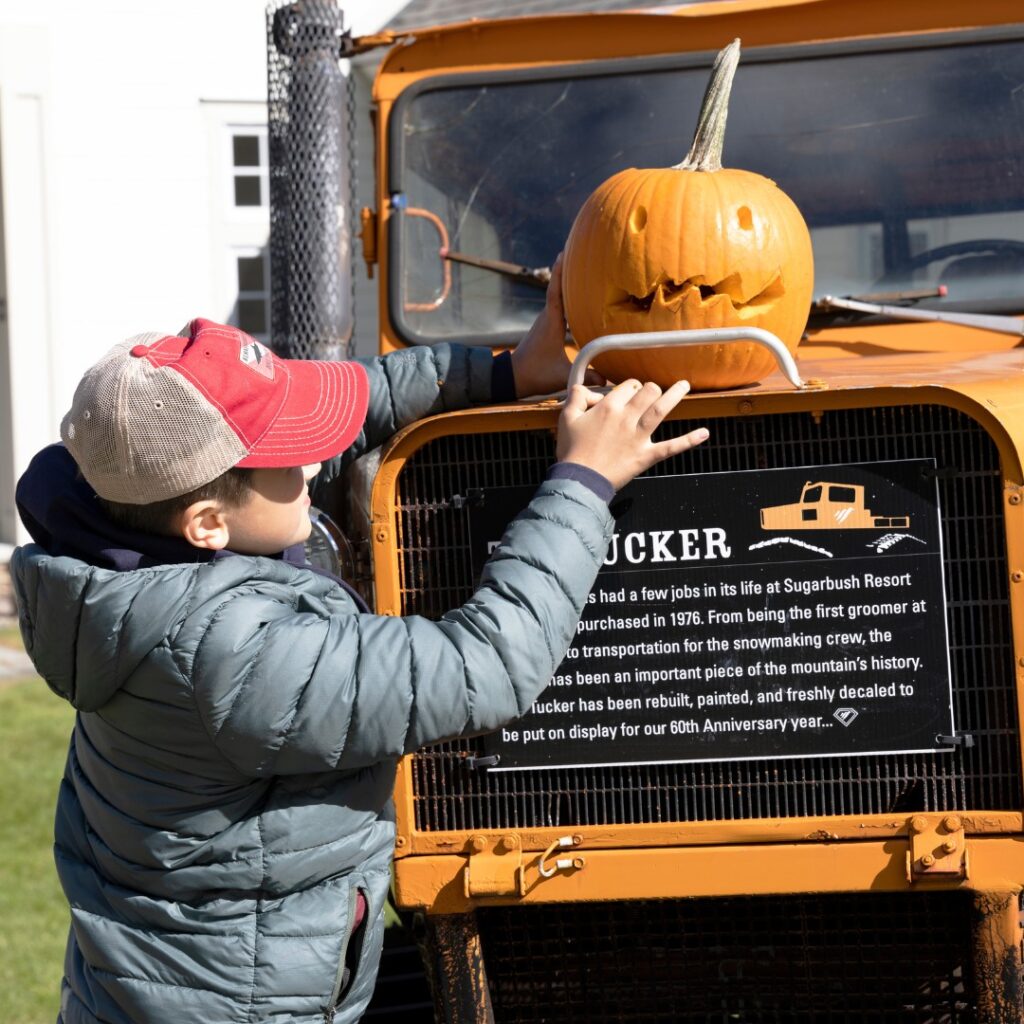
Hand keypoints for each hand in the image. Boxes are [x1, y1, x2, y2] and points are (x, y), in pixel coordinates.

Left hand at [510, 254, 601, 397]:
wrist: (514, 377)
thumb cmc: (535, 374)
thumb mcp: (561, 376)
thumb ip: (584, 376)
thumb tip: (607, 380)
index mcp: (551, 322)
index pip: (556, 292)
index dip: (560, 273)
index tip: (564, 252)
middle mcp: (547, 317)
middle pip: (558, 286)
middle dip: (566, 268)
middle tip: (576, 247)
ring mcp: (546, 320)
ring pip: (557, 294)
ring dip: (566, 279)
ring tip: (580, 264)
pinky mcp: (547, 326)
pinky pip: (558, 304)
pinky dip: (565, 293)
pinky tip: (575, 292)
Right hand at [556, 380, 708, 490]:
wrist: (580, 480)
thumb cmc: (572, 451)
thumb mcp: (566, 418)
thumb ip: (576, 397)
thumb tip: (586, 389)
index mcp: (608, 408)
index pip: (626, 386)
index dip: (627, 388)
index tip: (625, 396)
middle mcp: (626, 418)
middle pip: (647, 391)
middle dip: (650, 388)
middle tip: (650, 392)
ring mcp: (638, 437)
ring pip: (661, 409)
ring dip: (675, 395)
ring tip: (684, 385)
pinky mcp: (646, 456)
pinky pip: (671, 447)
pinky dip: (689, 441)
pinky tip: (704, 434)